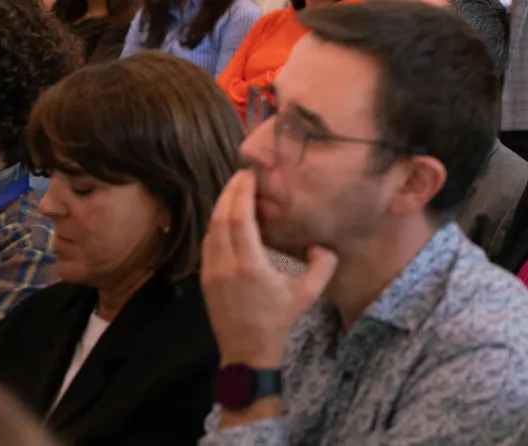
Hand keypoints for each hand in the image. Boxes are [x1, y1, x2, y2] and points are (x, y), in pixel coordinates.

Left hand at [201, 170, 336, 368]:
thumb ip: (322, 265)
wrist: (247, 352)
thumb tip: (320, 245)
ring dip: (221, 207)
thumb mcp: (307, 294)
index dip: (242, 193)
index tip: (249, 175)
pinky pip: (208, 243)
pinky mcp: (205, 278)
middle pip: (221, 218)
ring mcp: (211, 272)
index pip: (240, 219)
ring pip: (211, 229)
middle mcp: (225, 265)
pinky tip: (227, 219)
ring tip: (236, 192)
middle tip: (242, 175)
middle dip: (230, 193)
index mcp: (250, 265)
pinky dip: (216, 225)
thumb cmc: (278, 321)